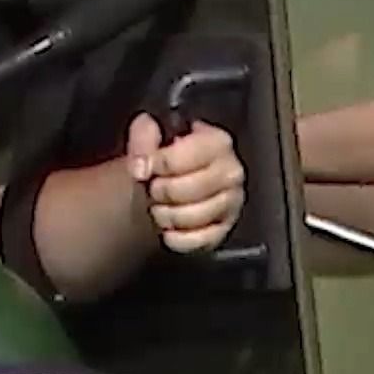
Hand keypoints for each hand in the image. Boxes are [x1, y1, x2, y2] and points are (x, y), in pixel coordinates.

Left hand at [125, 113, 242, 254]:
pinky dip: (178, 238)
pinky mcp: (225, 230)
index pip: (183, 157)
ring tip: (158, 207)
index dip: (158, 164)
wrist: (173, 176)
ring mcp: (231, 203)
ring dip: (166, 215)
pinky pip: (199, 241)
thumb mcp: (150, 132)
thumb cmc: (165, 154)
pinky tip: (168, 229)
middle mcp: (231, 172)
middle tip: (152, 188)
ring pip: (193, 217)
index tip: (144, 167)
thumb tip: (141, 167)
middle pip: (188, 189)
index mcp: (217, 142)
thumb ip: (143, 136)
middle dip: (160, 191)